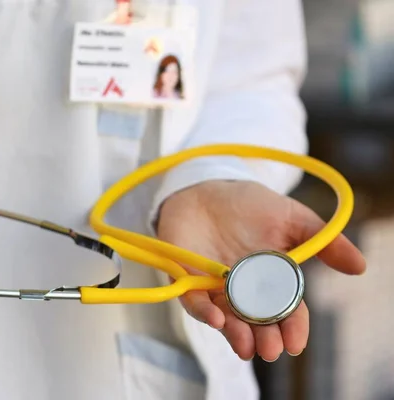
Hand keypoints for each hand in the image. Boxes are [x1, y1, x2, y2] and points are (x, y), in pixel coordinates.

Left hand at [157, 180, 365, 361]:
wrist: (206, 186)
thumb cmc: (249, 205)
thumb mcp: (291, 218)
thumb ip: (322, 241)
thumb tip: (359, 265)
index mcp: (269, 281)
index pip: (284, 312)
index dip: (291, 328)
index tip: (296, 342)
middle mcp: (241, 290)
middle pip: (255, 323)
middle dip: (264, 339)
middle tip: (272, 350)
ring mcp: (213, 286)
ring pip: (226, 319)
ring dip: (237, 334)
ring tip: (247, 346)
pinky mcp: (186, 277)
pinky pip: (193, 301)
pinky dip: (203, 311)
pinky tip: (217, 319)